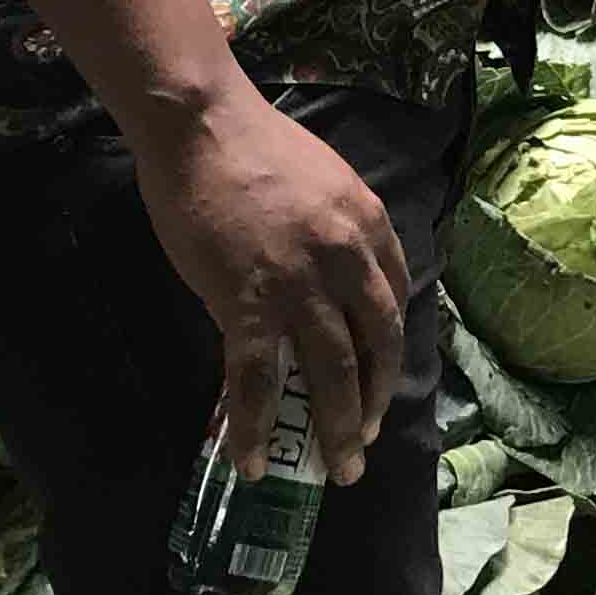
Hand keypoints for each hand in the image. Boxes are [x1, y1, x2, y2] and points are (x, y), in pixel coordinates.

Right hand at [125, 85, 412, 485]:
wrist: (202, 127)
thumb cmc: (252, 146)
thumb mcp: (324, 181)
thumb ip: (337, 231)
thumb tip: (327, 282)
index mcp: (369, 225)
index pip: (393, 298)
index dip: (389, 349)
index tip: (380, 379)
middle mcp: (348, 259)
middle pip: (377, 345)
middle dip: (376, 402)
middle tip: (367, 442)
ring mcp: (301, 285)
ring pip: (332, 374)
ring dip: (339, 429)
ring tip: (339, 467)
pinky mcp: (248, 304)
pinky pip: (256, 381)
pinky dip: (255, 428)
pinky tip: (252, 460)